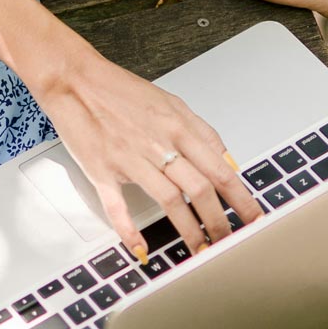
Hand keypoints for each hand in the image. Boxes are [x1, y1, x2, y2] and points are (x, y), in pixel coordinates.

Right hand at [26, 49, 264, 258]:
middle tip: (229, 241)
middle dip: (220, 221)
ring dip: (189, 230)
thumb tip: (228, 161)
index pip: (219, 169)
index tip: (253, 218)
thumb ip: (202, 133)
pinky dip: (129, 230)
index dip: (240, 197)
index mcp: (178, 127)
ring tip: (200, 248)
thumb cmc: (120, 91)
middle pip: (200, 188)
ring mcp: (129, 159)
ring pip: (169, 200)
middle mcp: (158, 143)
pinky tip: (141, 248)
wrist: (74, 80)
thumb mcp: (171, 103)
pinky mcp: (101, 170)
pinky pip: (117, 206)